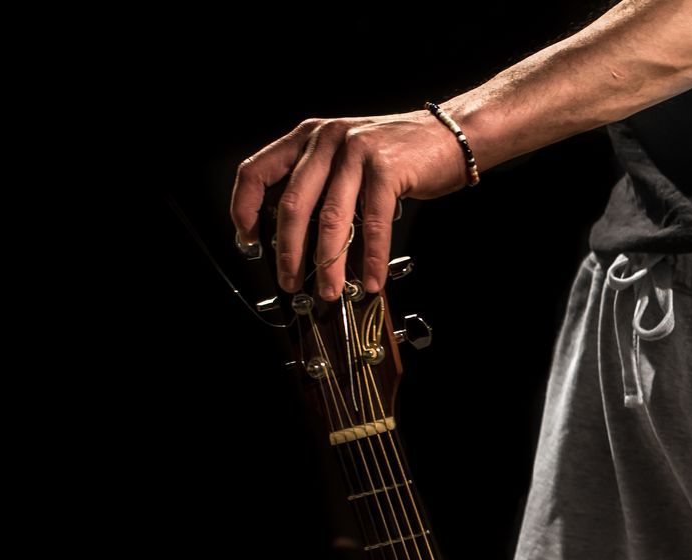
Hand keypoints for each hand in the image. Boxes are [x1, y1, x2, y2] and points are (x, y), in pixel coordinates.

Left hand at [229, 111, 469, 299]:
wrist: (447, 137)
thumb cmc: (398, 154)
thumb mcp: (346, 158)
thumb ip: (321, 184)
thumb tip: (298, 239)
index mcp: (309, 138)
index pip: (258, 170)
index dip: (244, 207)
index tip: (248, 239)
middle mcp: (328, 140)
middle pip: (293, 203)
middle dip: (288, 250)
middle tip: (290, 280)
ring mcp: (357, 152)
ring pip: (331, 217)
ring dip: (328, 261)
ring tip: (329, 289)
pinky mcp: (386, 168)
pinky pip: (372, 221)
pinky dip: (372, 256)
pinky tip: (372, 278)